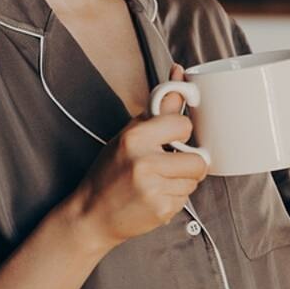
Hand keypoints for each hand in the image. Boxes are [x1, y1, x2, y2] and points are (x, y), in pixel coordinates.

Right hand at [67, 65, 206, 249]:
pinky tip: (155, 196)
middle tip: (170, 164)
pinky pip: (186, 198)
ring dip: (182, 180)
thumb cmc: (110, 171)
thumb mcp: (129, 134)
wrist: (91, 215)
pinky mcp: (160, 211)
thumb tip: (179, 72)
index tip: (172, 138)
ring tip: (158, 181)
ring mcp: (153, 189)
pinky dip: (175, 197)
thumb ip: (160, 108)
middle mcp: (145, 163)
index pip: (183, 125)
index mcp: (135, 137)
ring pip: (194, 180)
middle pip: (198, 160)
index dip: (181, 132)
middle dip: (189, 162)